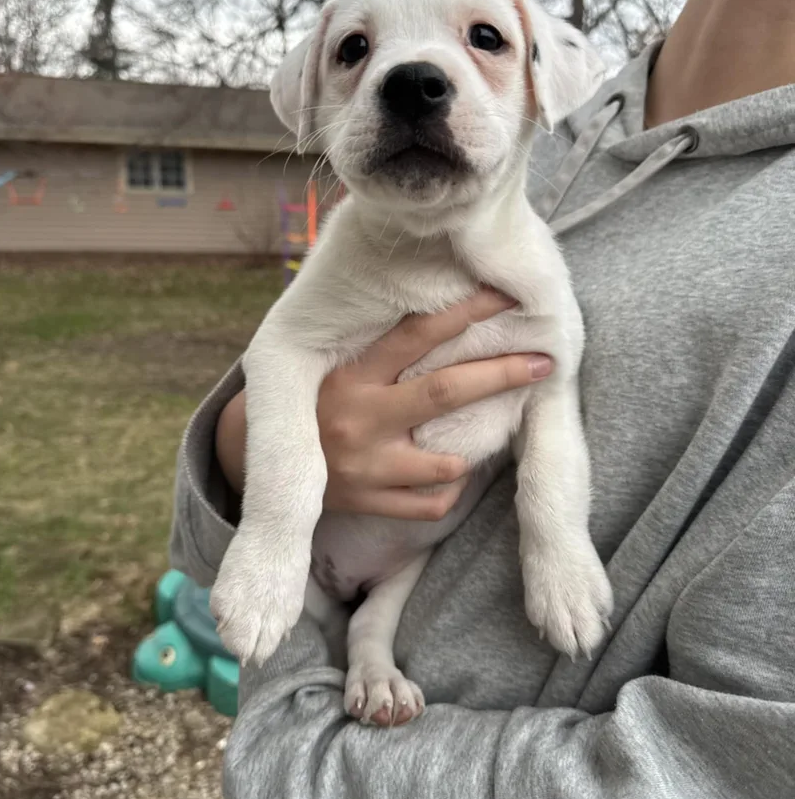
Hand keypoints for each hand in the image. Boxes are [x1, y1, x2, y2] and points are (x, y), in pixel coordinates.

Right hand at [215, 289, 553, 518]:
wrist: (255, 461)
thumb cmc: (310, 401)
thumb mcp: (331, 365)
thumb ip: (376, 344)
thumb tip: (437, 304)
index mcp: (350, 375)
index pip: (416, 335)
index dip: (465, 313)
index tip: (507, 295)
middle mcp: (358, 418)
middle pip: (445, 393)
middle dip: (501, 375)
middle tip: (544, 362)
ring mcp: (365, 467)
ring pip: (447, 461)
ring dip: (472, 451)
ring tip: (486, 437)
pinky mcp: (367, 503)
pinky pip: (431, 503)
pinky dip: (448, 489)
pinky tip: (449, 474)